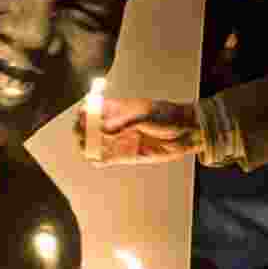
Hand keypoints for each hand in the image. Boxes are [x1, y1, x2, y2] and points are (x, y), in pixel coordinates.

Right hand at [74, 98, 203, 165]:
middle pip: (89, 128)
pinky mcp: (126, 155)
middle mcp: (115, 125)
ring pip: (95, 145)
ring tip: (88, 148)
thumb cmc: (167, 117)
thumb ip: (124, 123)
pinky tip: (95, 159)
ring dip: (88, 147)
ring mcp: (120, 140)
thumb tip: (103, 130)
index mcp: (117, 108)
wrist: (186, 132)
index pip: (92, 108)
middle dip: (82, 131)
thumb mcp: (145, 114)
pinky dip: (98, 160)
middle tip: (82, 135)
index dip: (83, 112)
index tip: (81, 117)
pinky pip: (106, 159)